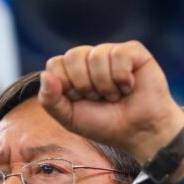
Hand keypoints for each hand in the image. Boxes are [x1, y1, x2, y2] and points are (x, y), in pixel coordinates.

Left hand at [38, 42, 183, 166]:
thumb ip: (50, 100)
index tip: (80, 101)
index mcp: (73, 72)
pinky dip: (123, 77)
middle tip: (99, 98)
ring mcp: (111, 53)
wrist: (139, 132)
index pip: (55, 64)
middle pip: (73, 56)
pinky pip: (118, 54)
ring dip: (105, 85)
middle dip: (85, 85)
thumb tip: (44, 75)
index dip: (66, 86)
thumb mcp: (70, 119)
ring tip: (116, 95)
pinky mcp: (133, 51)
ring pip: (96, 55)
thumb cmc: (105, 125)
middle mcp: (90, 59)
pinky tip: (129, 86)